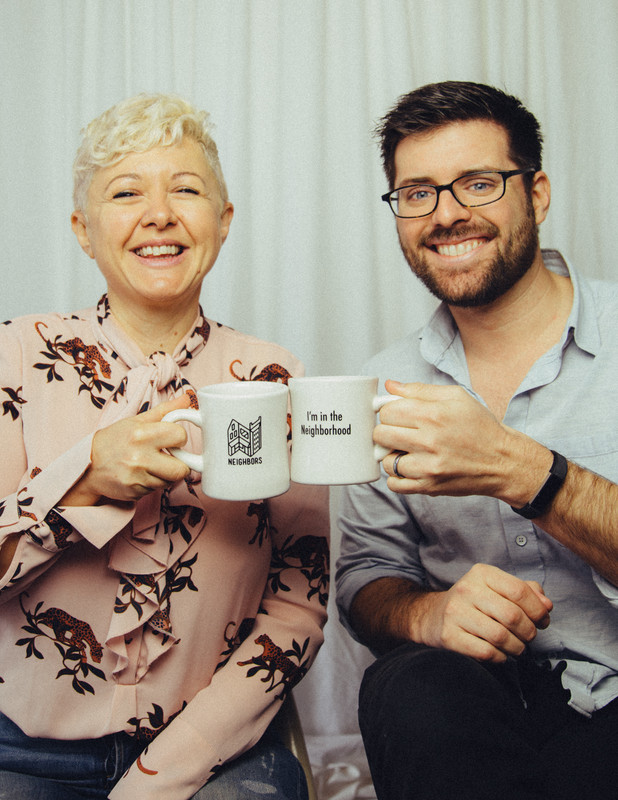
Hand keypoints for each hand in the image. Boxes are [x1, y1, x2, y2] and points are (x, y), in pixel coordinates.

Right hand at [62, 395, 191, 505]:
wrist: (88, 466)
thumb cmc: (114, 440)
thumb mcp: (136, 421)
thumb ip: (165, 411)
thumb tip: (187, 399)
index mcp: (141, 434)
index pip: (180, 436)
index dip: (179, 437)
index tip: (172, 439)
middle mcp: (139, 457)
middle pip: (182, 469)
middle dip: (180, 463)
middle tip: (169, 457)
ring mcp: (136, 477)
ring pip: (170, 481)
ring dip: (166, 475)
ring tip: (152, 465)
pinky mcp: (134, 492)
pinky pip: (157, 490)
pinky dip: (154, 483)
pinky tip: (142, 475)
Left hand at [377, 381, 551, 505]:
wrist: (503, 461)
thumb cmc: (480, 427)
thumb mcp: (456, 397)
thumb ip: (420, 390)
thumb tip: (390, 385)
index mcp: (433, 415)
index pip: (387, 411)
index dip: (389, 411)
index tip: (398, 415)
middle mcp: (429, 441)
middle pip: (381, 434)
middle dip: (386, 431)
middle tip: (400, 432)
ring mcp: (428, 467)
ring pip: (385, 460)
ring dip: (391, 455)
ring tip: (406, 451)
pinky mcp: (429, 486)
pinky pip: (395, 484)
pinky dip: (397, 476)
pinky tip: (409, 467)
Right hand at [413, 564, 552, 662]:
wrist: (432, 616)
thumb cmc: (474, 603)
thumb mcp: (496, 589)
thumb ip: (525, 592)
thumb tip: (546, 605)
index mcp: (482, 573)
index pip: (519, 590)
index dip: (538, 610)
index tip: (542, 621)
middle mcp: (466, 589)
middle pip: (513, 616)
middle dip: (529, 632)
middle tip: (528, 637)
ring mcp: (455, 613)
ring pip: (501, 637)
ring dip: (516, 648)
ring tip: (516, 647)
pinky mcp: (449, 636)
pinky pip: (486, 652)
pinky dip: (500, 657)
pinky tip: (499, 653)